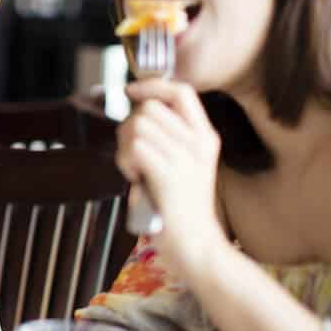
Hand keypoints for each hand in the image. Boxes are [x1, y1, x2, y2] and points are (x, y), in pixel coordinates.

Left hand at [116, 79, 227, 278]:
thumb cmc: (181, 208)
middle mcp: (199, 143)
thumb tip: (137, 111)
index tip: (131, 92)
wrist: (197, 245)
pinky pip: (134, 147)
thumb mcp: (185, 164)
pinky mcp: (170, 174)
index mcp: (206, 137)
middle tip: (133, 155)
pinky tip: (135, 179)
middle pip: (149, 108)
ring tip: (136, 170)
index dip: (152, 86)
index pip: (181, 91)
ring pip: (137, 125)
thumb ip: (168, 137)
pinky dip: (125, 162)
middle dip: (129, 126)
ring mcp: (186, 158)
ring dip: (124, 147)